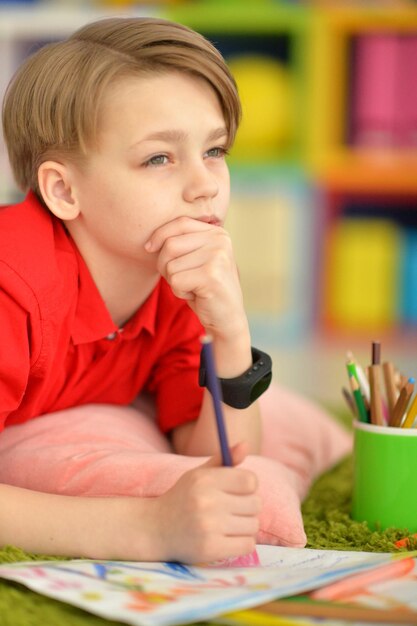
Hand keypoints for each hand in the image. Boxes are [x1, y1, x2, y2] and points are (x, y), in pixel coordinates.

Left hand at [145, 217, 246, 339]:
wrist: (227, 317)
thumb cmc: (205, 288)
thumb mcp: (196, 259)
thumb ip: (183, 242)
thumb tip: (149, 242)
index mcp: (218, 232)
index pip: (180, 222)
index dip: (159, 234)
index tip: (148, 248)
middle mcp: (220, 240)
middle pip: (171, 244)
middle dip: (165, 264)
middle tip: (181, 278)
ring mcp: (217, 257)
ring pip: (170, 264)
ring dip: (173, 280)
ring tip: (192, 286)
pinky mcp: (211, 276)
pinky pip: (176, 281)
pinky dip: (179, 292)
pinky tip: (196, 295)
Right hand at [154, 442, 260, 563]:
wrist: (154, 528)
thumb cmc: (183, 497)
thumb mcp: (199, 474)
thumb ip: (224, 460)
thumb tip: (246, 444)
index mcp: (205, 479)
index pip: (250, 481)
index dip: (248, 487)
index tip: (238, 492)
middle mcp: (207, 501)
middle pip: (256, 504)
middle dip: (248, 508)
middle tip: (232, 511)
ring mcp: (208, 526)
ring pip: (254, 525)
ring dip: (245, 527)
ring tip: (228, 525)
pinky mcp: (210, 549)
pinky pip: (248, 545)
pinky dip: (242, 543)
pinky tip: (227, 539)